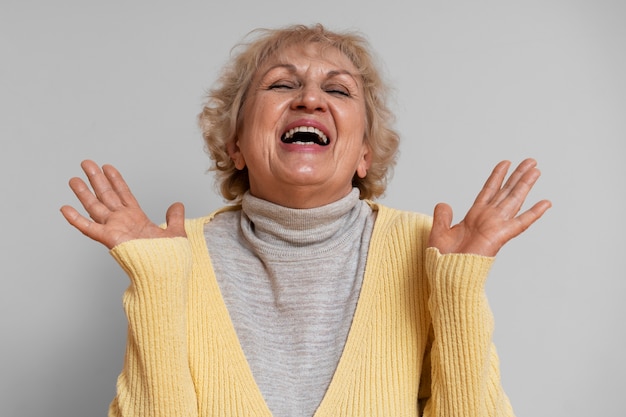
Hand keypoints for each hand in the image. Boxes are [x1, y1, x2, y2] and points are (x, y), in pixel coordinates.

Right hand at [60, 160, 185, 248]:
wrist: (166, 272)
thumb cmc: (169, 258)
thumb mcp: (176, 232)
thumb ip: (175, 217)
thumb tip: (178, 205)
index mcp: (137, 219)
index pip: (124, 194)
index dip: (116, 180)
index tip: (108, 167)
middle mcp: (122, 222)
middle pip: (106, 195)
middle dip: (97, 179)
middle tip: (87, 163)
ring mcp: (114, 229)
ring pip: (95, 207)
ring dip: (84, 193)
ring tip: (74, 179)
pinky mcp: (109, 239)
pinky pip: (89, 228)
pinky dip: (76, 219)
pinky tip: (65, 208)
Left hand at [428, 158, 550, 256]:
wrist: (447, 273)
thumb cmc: (443, 259)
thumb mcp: (438, 231)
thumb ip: (442, 216)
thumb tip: (443, 204)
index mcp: (474, 216)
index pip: (488, 191)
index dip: (497, 176)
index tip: (505, 163)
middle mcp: (488, 218)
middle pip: (506, 191)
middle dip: (518, 176)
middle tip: (530, 161)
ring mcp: (496, 226)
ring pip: (514, 199)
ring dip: (525, 184)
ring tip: (536, 169)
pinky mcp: (501, 236)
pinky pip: (520, 222)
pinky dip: (533, 213)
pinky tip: (545, 203)